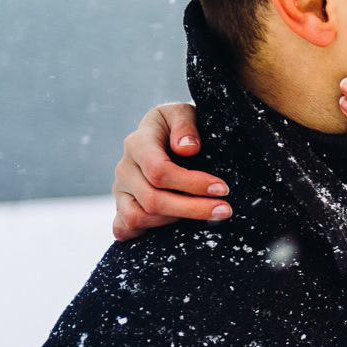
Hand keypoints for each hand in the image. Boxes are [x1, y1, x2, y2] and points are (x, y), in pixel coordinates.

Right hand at [112, 103, 231, 239]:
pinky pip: (124, 229)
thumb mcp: (184, 113)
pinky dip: (145, 234)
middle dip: (193, 208)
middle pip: (153, 199)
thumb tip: (187, 148)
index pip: (159, 170)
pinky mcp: (122, 206)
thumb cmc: (180, 126)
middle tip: (225, 210)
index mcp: (138, 142)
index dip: (192, 183)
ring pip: (138, 217)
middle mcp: (125, 168)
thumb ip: (185, 125)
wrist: (165, 135)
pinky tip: (173, 231)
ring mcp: (121, 190)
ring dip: (175, 221)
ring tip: (204, 215)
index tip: (222, 188)